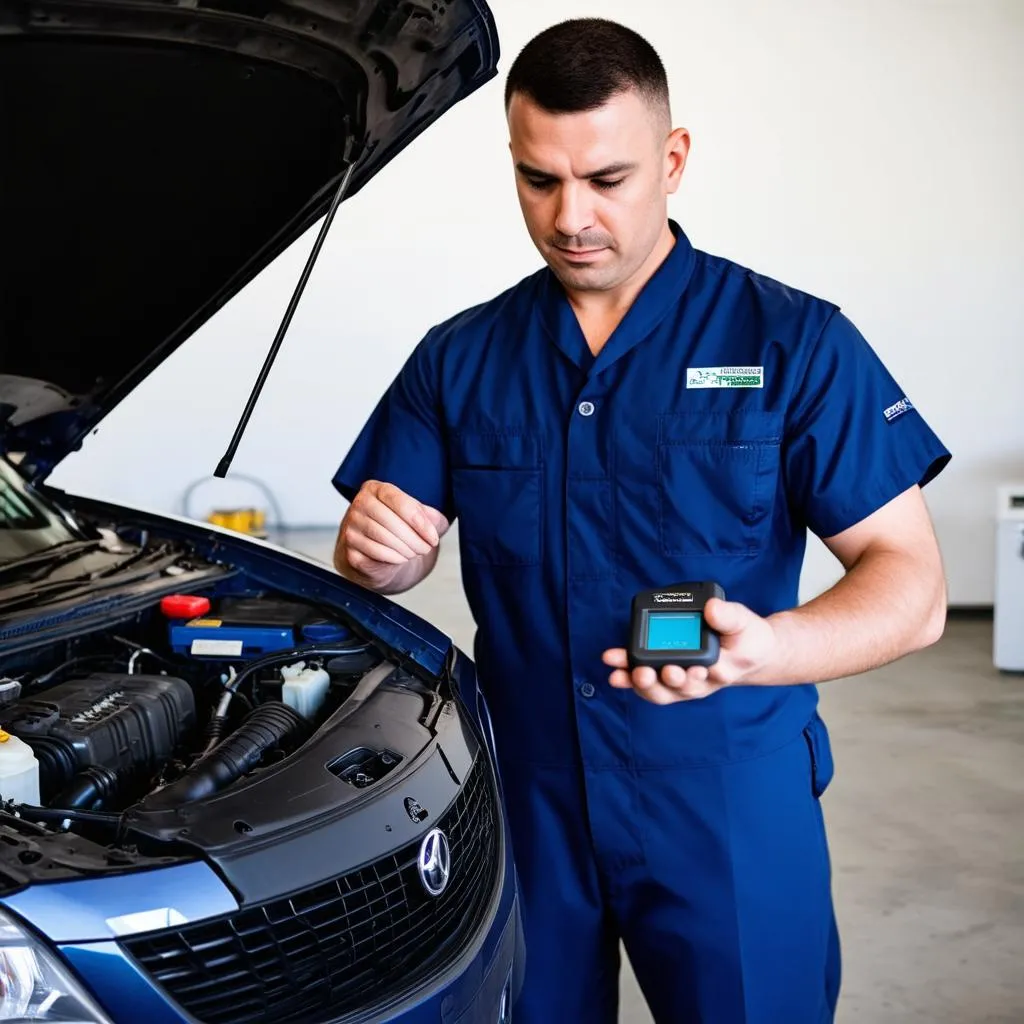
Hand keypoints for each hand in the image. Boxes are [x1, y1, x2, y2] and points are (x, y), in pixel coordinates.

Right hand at [337, 480, 448, 589]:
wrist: (374, 555)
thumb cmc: (398, 530)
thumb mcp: (418, 518)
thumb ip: (430, 516)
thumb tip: (435, 522)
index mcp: (376, 489)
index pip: (401, 502)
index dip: (421, 522)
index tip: (433, 538)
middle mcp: (360, 503)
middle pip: (392, 522)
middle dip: (415, 539)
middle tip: (426, 548)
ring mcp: (350, 525)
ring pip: (384, 538)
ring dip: (407, 550)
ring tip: (415, 552)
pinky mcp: (348, 547)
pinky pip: (376, 553)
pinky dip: (394, 558)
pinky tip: (401, 558)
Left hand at [601, 598, 780, 703]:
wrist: (748, 651)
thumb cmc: (746, 638)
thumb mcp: (745, 622)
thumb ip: (729, 616)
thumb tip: (711, 608)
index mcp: (721, 669)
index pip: (704, 676)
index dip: (690, 676)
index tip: (684, 669)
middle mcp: (700, 682)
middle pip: (677, 688)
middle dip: (659, 682)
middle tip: (645, 673)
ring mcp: (684, 683)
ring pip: (660, 691)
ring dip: (639, 684)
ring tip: (621, 675)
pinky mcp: (670, 679)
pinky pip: (650, 684)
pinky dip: (631, 681)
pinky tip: (616, 675)